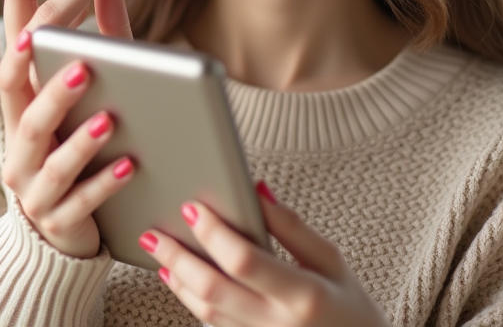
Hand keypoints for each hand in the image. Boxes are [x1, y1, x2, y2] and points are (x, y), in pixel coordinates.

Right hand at [0, 0, 134, 258]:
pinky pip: (72, 196)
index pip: (17, 10)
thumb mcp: (90, 86)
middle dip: (53, 20)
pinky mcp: (52, 215)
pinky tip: (128, 163)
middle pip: (16, 64)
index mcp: (22, 85)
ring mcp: (27, 173)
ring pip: (35, 131)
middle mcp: (14, 123)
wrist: (60, 235)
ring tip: (94, 74)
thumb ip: (100, 32)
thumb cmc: (81, 146)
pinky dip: (98, 178)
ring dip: (63, 99)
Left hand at [140, 182, 391, 326]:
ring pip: (205, 311)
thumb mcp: (332, 261)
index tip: (192, 206)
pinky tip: (178, 277)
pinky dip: (190, 299)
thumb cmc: (350, 307)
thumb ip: (292, 227)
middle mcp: (277, 323)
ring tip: (158, 249)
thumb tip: (256, 189)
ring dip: (177, 279)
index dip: (214, 232)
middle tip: (153, 231)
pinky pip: (212, 324)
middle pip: (212, 289)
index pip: (244, 260)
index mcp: (303, 294)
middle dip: (177, 256)